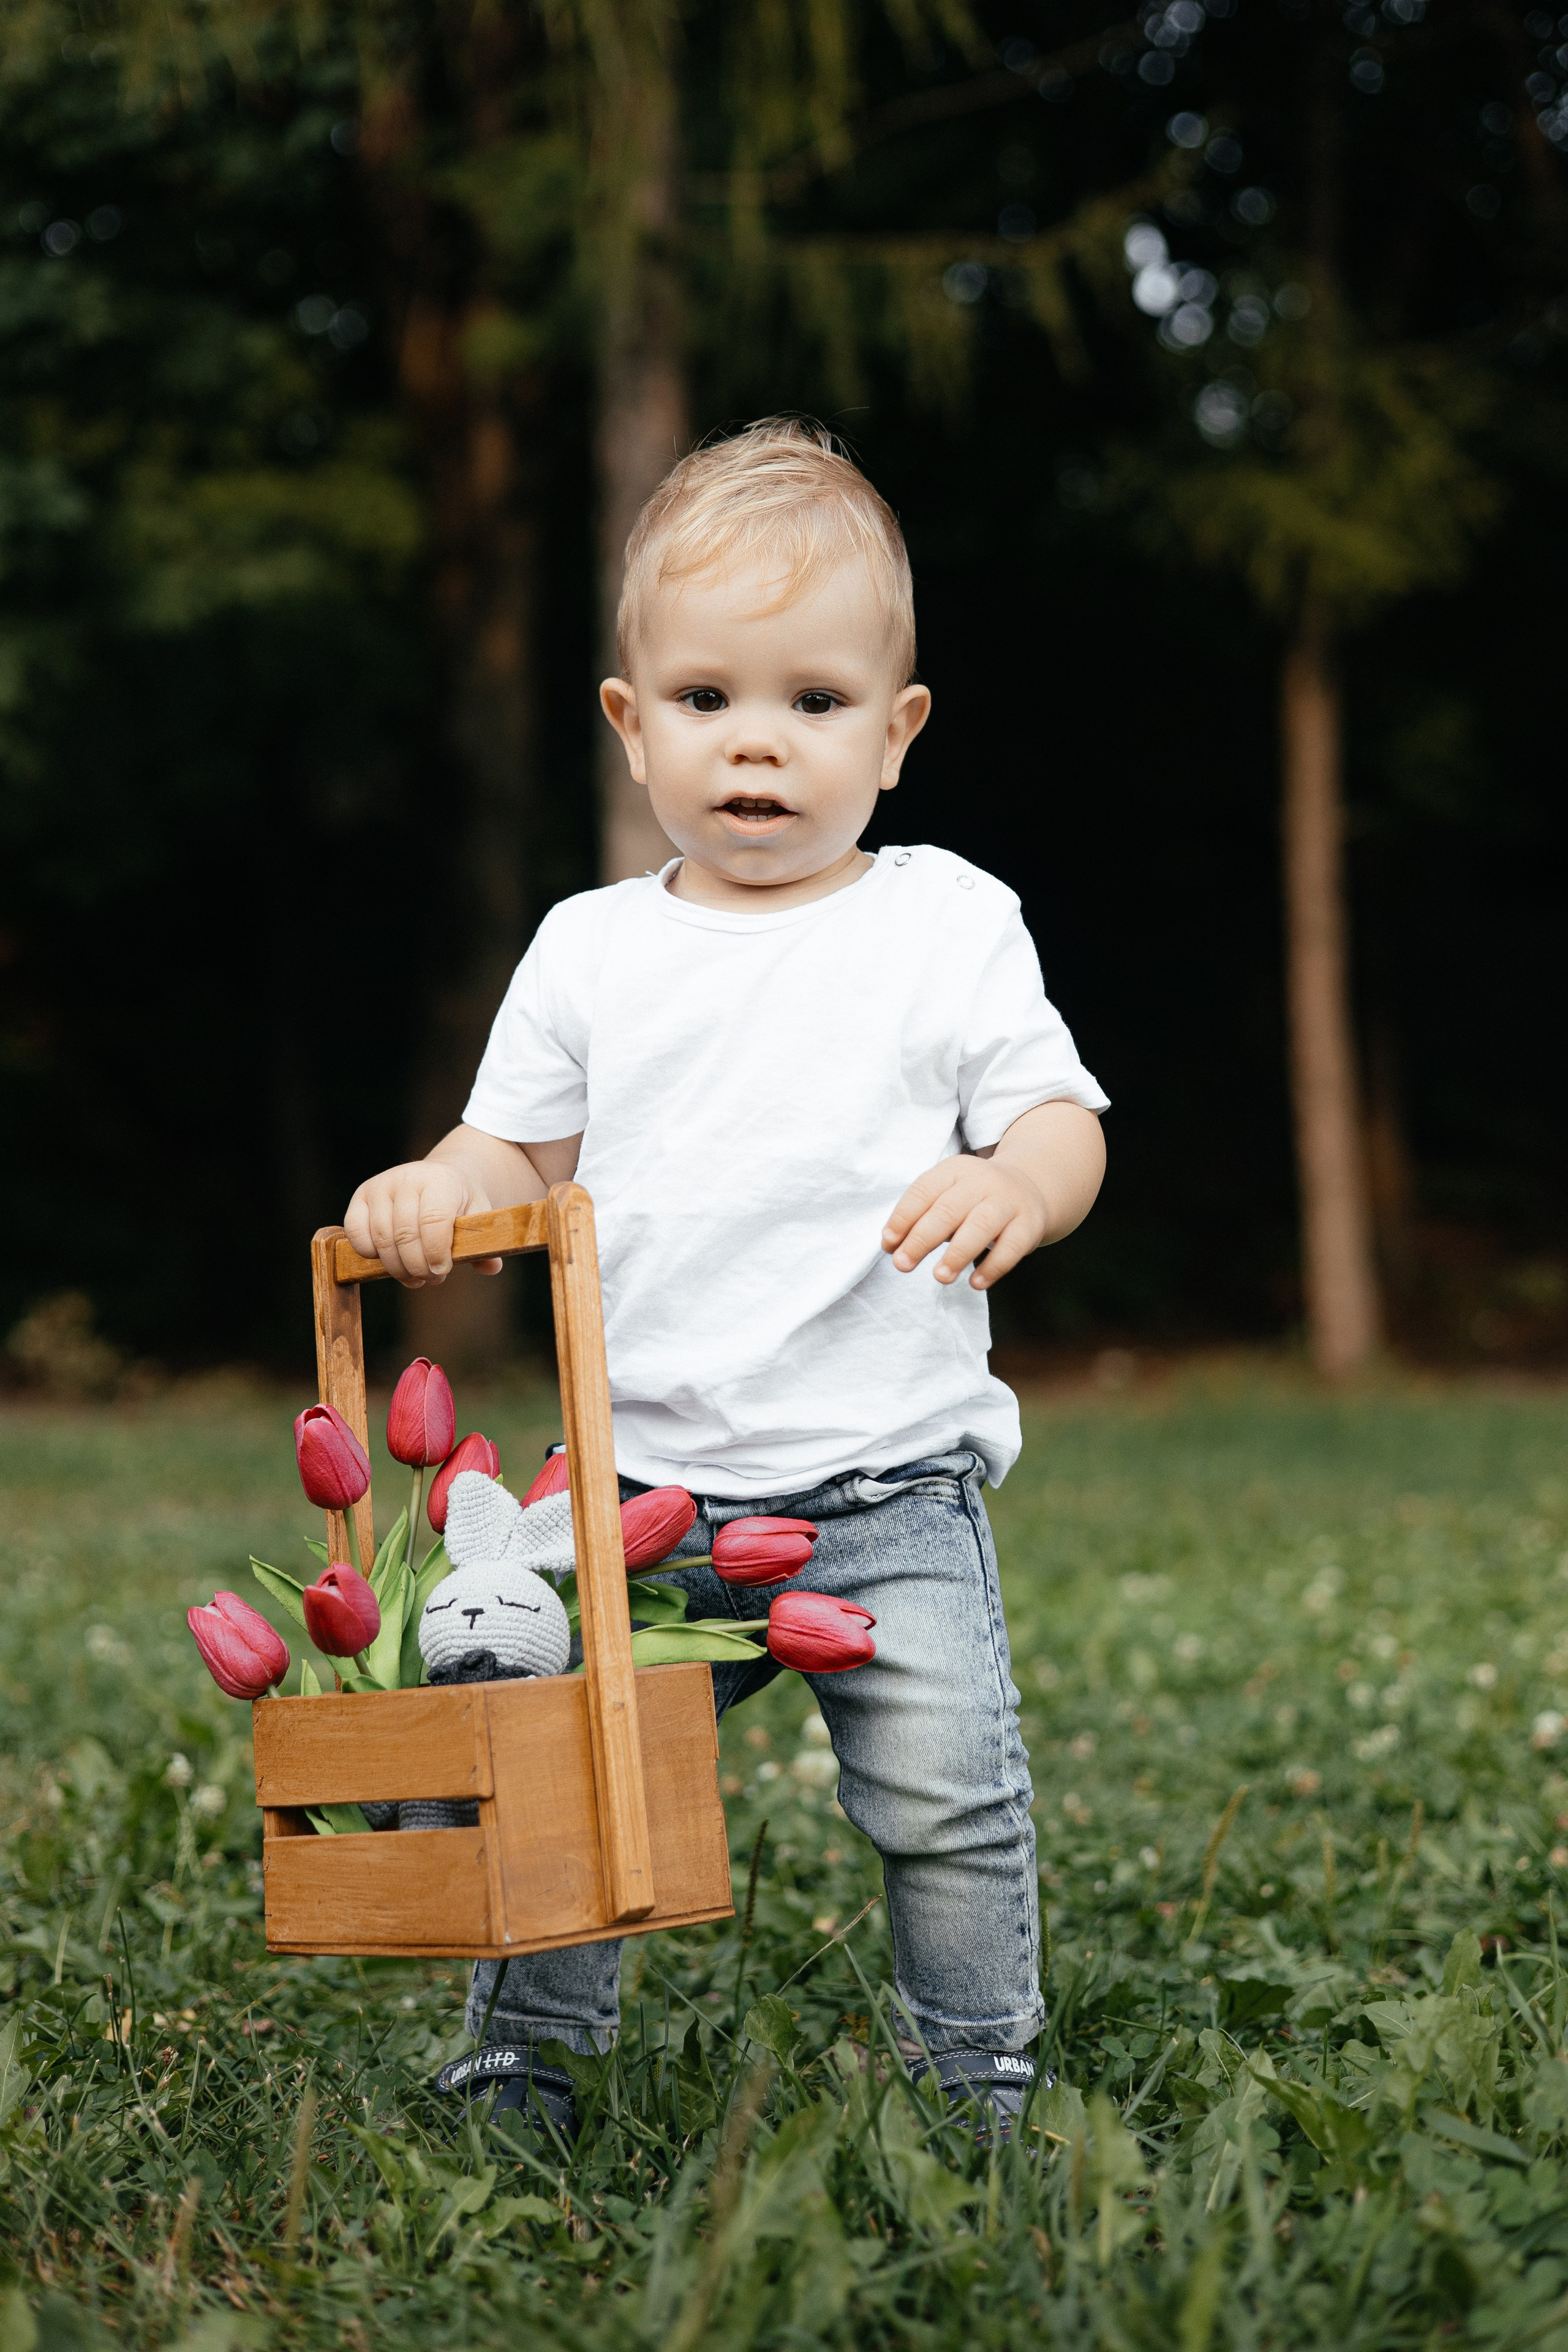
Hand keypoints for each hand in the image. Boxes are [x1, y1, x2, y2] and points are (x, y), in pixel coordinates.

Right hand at [344, 1158, 500, 1286]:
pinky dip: (370, 1254)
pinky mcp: (360, 1196)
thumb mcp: (478, 1216)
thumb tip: (491, 1267)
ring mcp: (381, 1186)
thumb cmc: (458, 1202)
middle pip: (405, 1234)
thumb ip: (484, 1243)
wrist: (436, 1178)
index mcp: (440, 1180)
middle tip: (431, 1279)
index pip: (433, 1220)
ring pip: (381, 1238)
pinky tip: (390, 1259)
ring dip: (398, 1267)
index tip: (442, 1271)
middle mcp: (407, 1177)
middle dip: (418, 1266)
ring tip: (414, 1277)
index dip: (436, 1252)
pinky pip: (357, 1233)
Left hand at [882, 1156, 1048, 1289]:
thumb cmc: (974, 1199)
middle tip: (902, 1265)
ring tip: (940, 1277)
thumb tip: (891, 1247)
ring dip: (957, 1254)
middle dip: (922, 1240)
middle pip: (948, 1210)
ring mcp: (1008, 1201)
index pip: (923, 1191)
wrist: (1030, 1185)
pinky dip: (993, 1267)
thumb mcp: (948, 1196)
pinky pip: (1011, 1247)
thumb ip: (920, 1218)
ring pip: (981, 1226)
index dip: (903, 1218)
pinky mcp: (1030, 1224)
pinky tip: (976, 1283)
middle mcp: (982, 1181)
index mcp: (954, 1170)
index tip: (888, 1243)